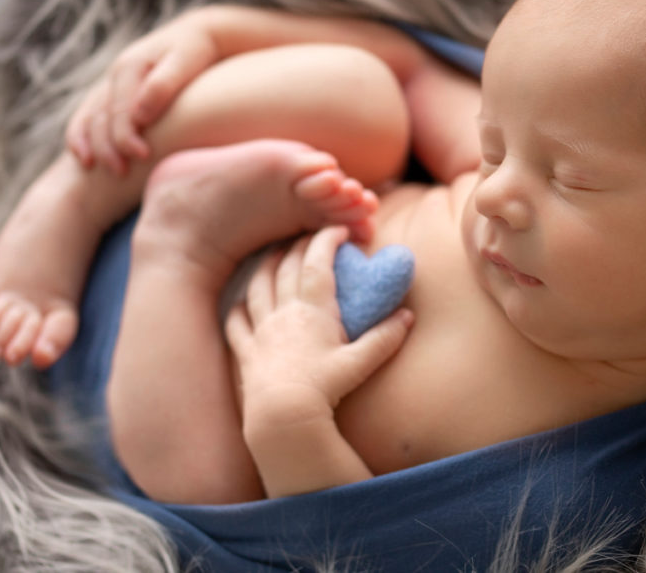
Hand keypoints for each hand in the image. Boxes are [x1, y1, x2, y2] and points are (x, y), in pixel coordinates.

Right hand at [65, 11, 218, 174]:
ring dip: (89, 143)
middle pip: (100, 115)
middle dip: (107, 146)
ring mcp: (112, 82)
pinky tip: (83, 156)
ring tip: (92, 167)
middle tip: (121, 173)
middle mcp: (115, 73)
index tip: (142, 156)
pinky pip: (88, 113)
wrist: (196, 35)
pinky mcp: (114, 90)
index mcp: (131, 65)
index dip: (127, 135)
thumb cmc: (196, 51)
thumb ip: (162, 87)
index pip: (121, 109)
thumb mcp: (184, 62)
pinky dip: (80, 133)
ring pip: (88, 114)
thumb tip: (139, 116)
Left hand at [225, 226, 413, 424]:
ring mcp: (262, 330)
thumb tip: (409, 317)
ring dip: (266, 266)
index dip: (326, 240)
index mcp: (313, 309)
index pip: (317, 262)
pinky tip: (241, 303)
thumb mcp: (360, 363)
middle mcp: (284, 312)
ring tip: (274, 256)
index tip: (338, 230)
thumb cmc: (324, 389)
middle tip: (310, 238)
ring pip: (258, 286)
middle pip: (287, 267)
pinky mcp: (246, 351)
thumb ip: (385, 338)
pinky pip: (236, 323)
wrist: (283, 416)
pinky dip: (238, 308)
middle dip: (299, 246)